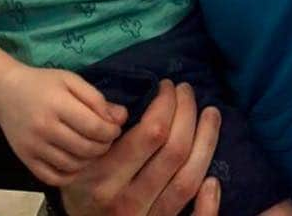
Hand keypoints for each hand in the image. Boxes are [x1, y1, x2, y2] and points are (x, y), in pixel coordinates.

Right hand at [0, 62, 127, 185]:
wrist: (6, 93)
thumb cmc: (43, 83)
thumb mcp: (71, 80)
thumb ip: (96, 99)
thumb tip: (121, 117)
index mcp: (58, 105)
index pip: (94, 127)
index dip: (111, 131)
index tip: (115, 127)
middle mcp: (45, 129)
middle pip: (86, 148)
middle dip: (103, 146)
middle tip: (105, 138)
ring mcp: (34, 148)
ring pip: (72, 165)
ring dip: (89, 159)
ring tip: (92, 147)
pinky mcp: (26, 160)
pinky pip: (54, 177)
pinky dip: (70, 173)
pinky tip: (76, 160)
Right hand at [60, 79, 222, 215]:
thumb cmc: (78, 187)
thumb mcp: (77, 161)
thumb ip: (101, 133)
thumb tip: (141, 98)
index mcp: (105, 177)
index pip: (151, 132)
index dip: (166, 103)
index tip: (166, 86)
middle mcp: (128, 201)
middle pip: (174, 151)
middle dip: (187, 112)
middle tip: (186, 91)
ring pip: (188, 180)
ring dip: (207, 142)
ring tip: (211, 113)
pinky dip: (209, 204)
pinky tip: (214, 180)